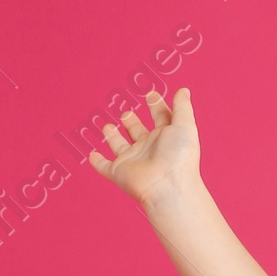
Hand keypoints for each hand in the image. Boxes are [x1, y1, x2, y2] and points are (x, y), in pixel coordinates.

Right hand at [88, 85, 200, 204]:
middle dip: (131, 121)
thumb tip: (184, 90)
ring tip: (108, 127)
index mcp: (165, 136)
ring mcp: (133, 160)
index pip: (160, 117)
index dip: (156, 105)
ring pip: (119, 146)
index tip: (151, 95)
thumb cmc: (179, 157)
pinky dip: (97, 162)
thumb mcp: (184, 125)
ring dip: (112, 137)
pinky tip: (92, 155)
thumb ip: (182, 106)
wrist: (167, 185)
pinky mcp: (118, 172)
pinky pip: (104, 167)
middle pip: (137, 131)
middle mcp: (148, 148)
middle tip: (126, 113)